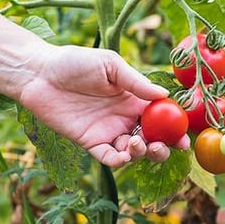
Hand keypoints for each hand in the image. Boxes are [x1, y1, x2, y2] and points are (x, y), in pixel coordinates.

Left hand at [17, 45, 189, 166]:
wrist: (40, 73)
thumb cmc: (75, 62)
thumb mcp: (110, 65)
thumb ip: (136, 82)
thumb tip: (164, 95)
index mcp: (134, 99)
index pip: (161, 118)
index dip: (174, 129)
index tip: (184, 137)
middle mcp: (124, 118)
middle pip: (151, 140)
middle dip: (162, 148)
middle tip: (163, 146)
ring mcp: (108, 132)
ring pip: (133, 152)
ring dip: (141, 153)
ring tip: (136, 143)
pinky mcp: (90, 143)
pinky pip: (109, 158)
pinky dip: (119, 161)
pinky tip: (124, 156)